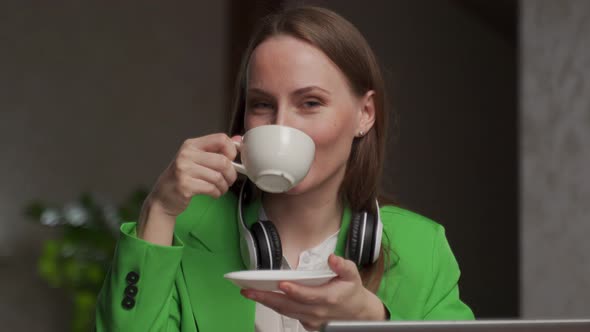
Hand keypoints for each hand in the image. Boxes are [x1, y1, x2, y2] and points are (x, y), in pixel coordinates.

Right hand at [138, 133, 239, 244]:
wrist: (162, 198)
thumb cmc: (182, 178)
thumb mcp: (197, 160)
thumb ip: (216, 150)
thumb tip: (238, 139)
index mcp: (192, 145)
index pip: (221, 139)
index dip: (232, 151)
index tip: (231, 160)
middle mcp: (187, 154)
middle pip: (223, 161)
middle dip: (231, 174)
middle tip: (229, 180)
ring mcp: (184, 169)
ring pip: (218, 176)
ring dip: (224, 186)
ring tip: (220, 189)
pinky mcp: (185, 185)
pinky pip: (211, 188)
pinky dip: (217, 193)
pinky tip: (213, 193)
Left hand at [241, 254, 385, 330]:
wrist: (359, 315)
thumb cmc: (351, 292)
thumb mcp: (352, 275)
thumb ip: (342, 266)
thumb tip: (332, 258)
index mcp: (328, 298)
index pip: (307, 296)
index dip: (294, 290)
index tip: (282, 284)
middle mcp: (318, 312)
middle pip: (288, 306)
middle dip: (267, 298)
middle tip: (249, 291)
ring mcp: (311, 320)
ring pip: (285, 312)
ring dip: (267, 302)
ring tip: (250, 293)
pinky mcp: (308, 324)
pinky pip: (289, 315)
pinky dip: (276, 307)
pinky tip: (264, 298)